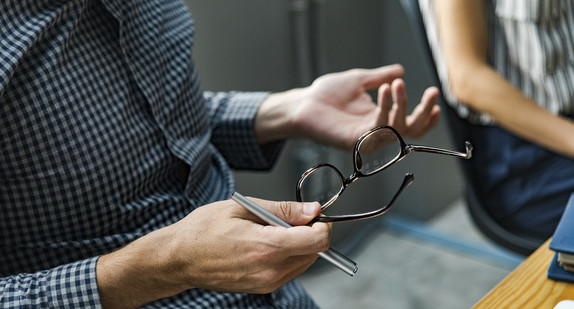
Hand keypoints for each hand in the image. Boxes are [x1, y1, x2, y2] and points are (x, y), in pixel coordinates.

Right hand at [97, 198, 328, 307]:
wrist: (179, 258)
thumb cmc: (204, 230)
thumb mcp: (243, 208)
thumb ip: (283, 210)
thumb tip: (312, 209)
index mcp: (267, 247)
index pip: (318, 241)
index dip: (322, 225)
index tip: (314, 214)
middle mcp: (270, 270)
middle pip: (315, 253)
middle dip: (311, 233)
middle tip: (291, 218)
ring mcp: (266, 283)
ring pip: (304, 263)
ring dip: (299, 245)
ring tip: (272, 230)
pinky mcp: (261, 288)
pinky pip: (289, 271)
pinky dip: (287, 255)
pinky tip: (266, 244)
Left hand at [255, 64, 439, 150]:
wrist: (304, 102)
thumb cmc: (326, 94)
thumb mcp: (360, 80)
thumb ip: (380, 77)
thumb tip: (400, 70)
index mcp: (379, 118)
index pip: (410, 123)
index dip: (426, 116)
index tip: (436, 99)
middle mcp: (376, 131)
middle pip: (410, 130)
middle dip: (424, 112)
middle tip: (432, 93)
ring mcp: (367, 138)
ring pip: (397, 129)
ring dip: (402, 104)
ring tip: (397, 84)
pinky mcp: (356, 141)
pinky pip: (379, 127)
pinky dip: (385, 107)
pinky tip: (386, 88)